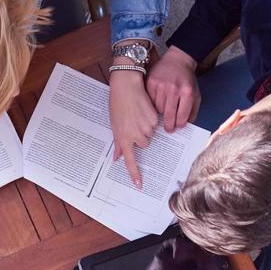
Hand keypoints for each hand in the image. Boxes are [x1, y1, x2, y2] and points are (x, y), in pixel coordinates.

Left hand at [108, 71, 159, 188]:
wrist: (126, 86)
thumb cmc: (118, 104)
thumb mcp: (115, 124)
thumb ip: (118, 143)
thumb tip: (117, 158)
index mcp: (123, 138)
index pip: (130, 160)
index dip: (135, 173)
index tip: (139, 184)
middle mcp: (136, 135)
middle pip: (144, 144)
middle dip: (140, 136)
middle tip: (133, 122)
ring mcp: (146, 128)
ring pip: (150, 134)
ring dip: (145, 127)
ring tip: (137, 114)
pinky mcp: (154, 120)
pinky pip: (155, 124)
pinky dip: (151, 119)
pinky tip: (144, 109)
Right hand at [146, 46, 199, 132]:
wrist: (177, 60)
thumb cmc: (186, 78)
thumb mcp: (196, 93)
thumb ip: (193, 109)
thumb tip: (187, 124)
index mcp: (187, 92)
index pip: (182, 115)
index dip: (179, 124)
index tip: (177, 127)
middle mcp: (173, 89)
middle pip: (169, 115)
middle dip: (169, 125)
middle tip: (168, 129)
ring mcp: (161, 86)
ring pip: (158, 109)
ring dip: (160, 113)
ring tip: (163, 112)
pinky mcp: (151, 83)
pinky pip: (150, 101)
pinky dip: (153, 104)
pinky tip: (157, 103)